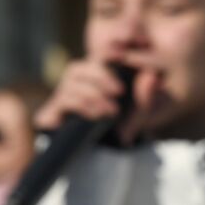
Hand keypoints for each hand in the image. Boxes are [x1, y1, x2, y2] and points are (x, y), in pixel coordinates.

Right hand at [35, 58, 163, 144]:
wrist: (105, 151)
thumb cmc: (125, 123)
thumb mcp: (140, 110)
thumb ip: (147, 95)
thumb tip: (153, 77)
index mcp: (93, 73)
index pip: (94, 56)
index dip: (103, 53)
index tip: (121, 55)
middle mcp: (73, 83)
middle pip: (78, 68)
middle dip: (100, 76)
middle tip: (120, 91)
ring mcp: (61, 97)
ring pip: (70, 84)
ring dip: (93, 94)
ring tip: (112, 110)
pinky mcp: (51, 113)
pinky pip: (63, 101)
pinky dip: (82, 105)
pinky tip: (97, 115)